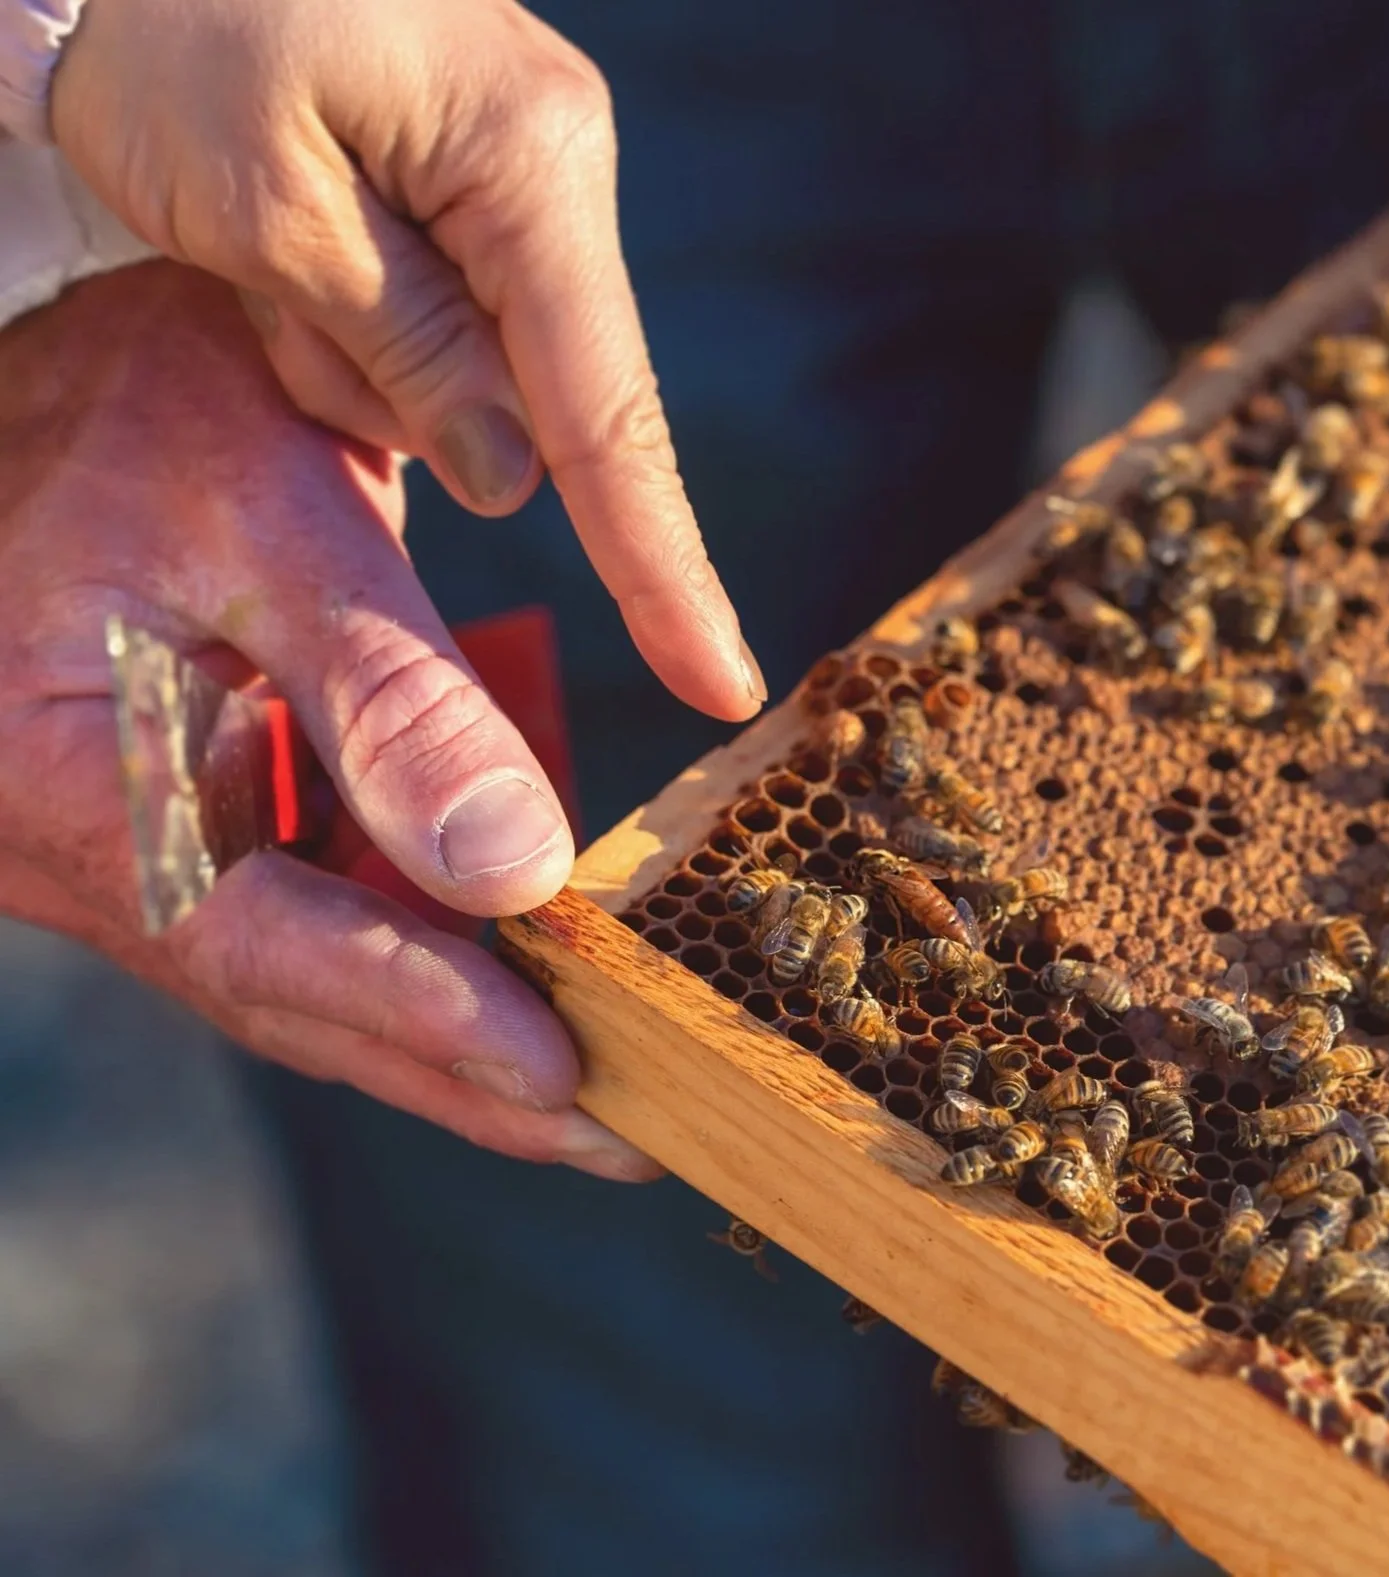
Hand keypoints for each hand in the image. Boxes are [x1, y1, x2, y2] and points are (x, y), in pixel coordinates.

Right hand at [0, 262, 657, 1180]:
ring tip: (590, 1092)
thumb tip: (516, 867)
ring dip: (445, 1039)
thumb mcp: (273, 522)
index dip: (413, 1015)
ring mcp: (120, 850)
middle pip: (285, 1001)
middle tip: (617, 1134)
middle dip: (457, 1074)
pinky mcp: (172, 830)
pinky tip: (510, 989)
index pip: (250, 940)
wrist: (73, 377)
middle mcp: (72, 846)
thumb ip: (391, 698)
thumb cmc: (147, 407)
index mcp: (56, 777)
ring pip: (298, 979)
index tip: (559, 1078)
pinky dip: (408, 962)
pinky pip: (297, 922)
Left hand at [49, 0, 764, 723]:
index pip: (610, 416)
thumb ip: (407, 353)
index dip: (661, 567)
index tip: (719, 682)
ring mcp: (515, 181)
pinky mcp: (468, 194)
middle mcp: (552, 173)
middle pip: (533, 402)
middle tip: (276, 287)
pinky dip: (350, 320)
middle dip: (403, 398)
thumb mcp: (267, 207)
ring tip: (265, 245)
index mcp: (530, 164)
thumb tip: (515, 480)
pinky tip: (288, 241)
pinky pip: (435, 327)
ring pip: (467, 376)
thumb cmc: (168, 18)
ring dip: (356, 355)